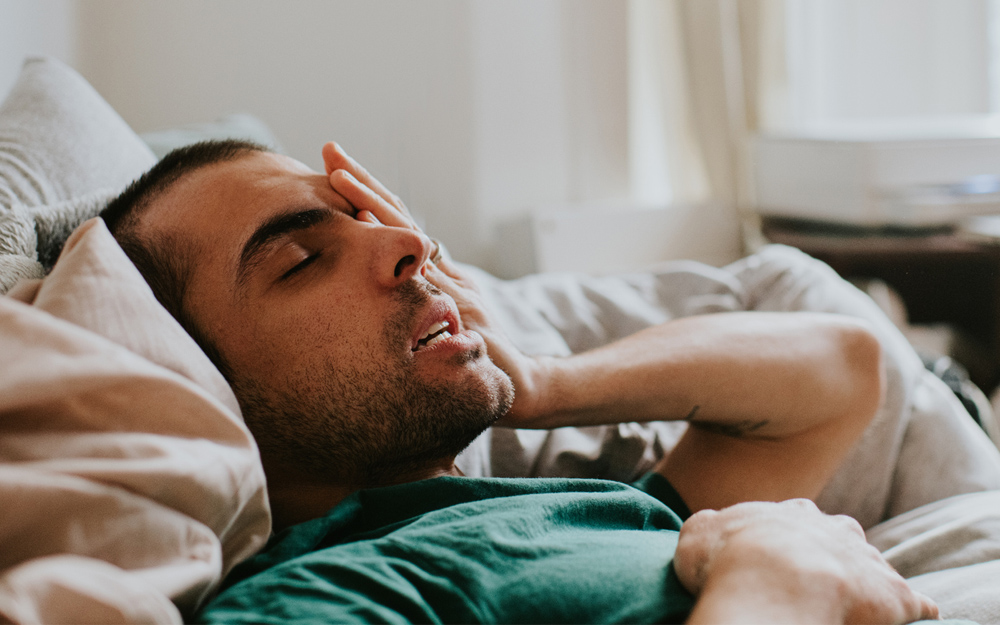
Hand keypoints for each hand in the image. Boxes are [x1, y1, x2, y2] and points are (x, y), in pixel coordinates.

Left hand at [320, 142, 546, 425]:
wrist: (519, 382)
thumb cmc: (480, 355)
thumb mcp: (445, 324)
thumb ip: (423, 304)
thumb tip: (386, 290)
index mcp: (436, 272)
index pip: (399, 224)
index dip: (369, 196)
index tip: (337, 169)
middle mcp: (442, 269)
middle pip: (400, 216)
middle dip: (363, 182)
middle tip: (330, 150)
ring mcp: (450, 283)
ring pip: (407, 234)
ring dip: (371, 203)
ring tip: (339, 175)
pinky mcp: (460, 303)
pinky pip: (422, 270)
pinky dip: (396, 245)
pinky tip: (368, 227)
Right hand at [675, 499, 938, 623]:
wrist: (772, 580)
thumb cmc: (728, 557)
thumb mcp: (698, 532)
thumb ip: (709, 527)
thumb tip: (710, 529)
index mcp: (792, 512)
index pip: (797, 519)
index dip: (787, 540)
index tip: (776, 559)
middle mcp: (835, 528)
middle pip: (842, 537)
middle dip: (833, 555)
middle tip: (815, 582)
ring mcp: (867, 559)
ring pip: (875, 567)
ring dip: (867, 583)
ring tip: (853, 608)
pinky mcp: (895, 595)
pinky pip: (912, 604)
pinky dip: (911, 611)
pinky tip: (910, 621)